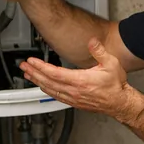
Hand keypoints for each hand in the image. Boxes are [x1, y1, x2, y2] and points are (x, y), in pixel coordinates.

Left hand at [20, 39, 143, 120]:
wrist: (119, 102)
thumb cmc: (116, 85)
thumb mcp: (111, 63)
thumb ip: (99, 51)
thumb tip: (91, 41)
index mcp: (81, 80)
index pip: (55, 73)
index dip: (41, 67)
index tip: (32, 61)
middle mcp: (74, 91)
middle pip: (48, 82)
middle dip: (34, 73)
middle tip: (24, 66)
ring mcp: (73, 98)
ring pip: (50, 90)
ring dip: (37, 81)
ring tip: (28, 75)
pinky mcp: (74, 102)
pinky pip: (56, 96)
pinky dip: (46, 90)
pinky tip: (43, 86)